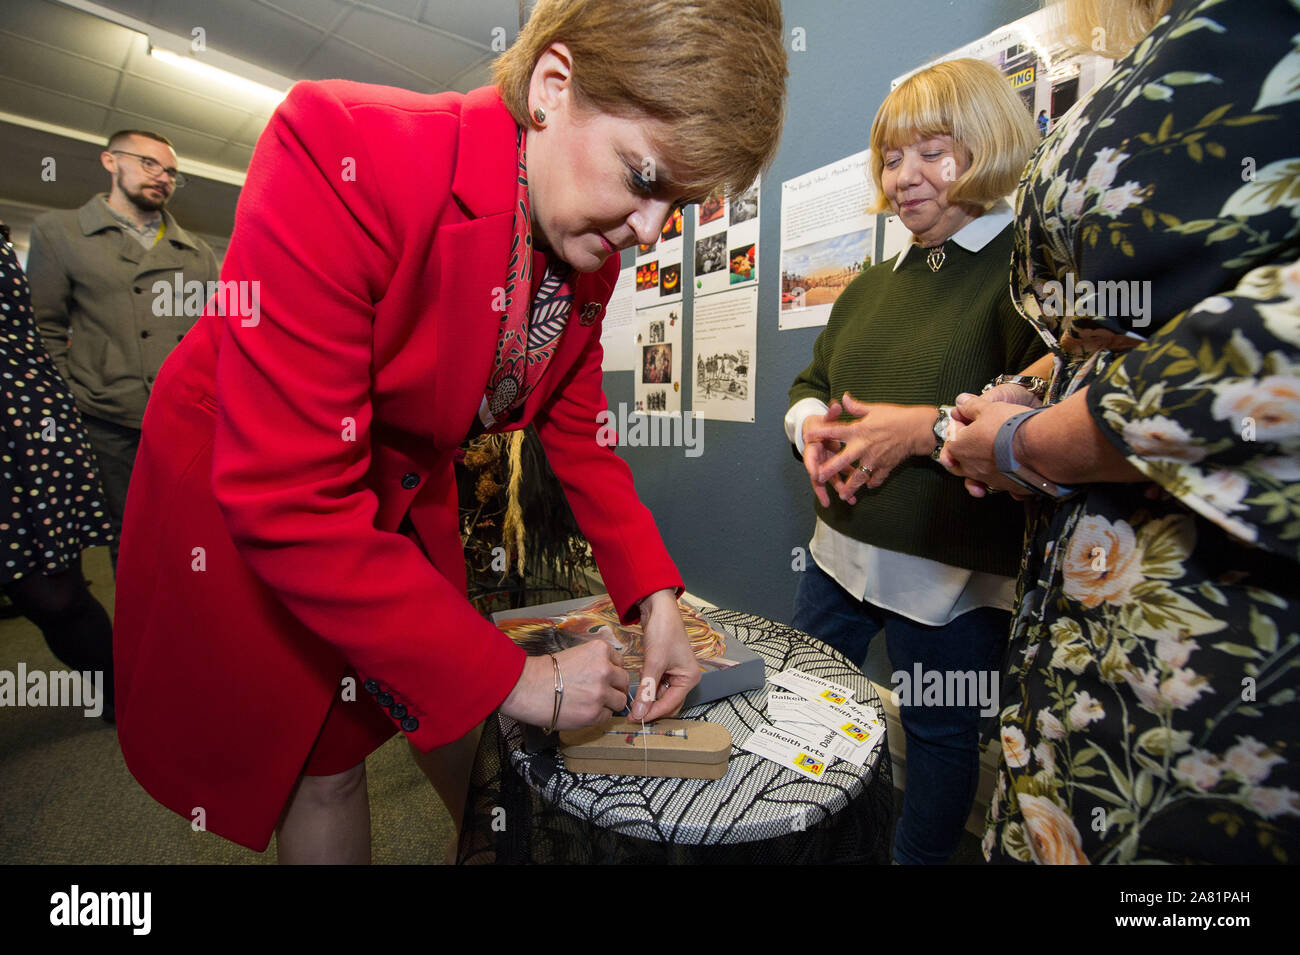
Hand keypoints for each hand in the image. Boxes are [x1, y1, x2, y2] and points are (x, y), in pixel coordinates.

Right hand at [500, 639, 628, 729]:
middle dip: (614, 687)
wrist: (527, 688)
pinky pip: (607, 716)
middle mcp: (605, 669)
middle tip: (600, 692)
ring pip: (619, 701)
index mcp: (600, 650)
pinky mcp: (594, 713)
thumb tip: (611, 673)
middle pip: (624, 681)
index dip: (611, 672)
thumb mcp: (576, 655)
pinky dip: (597, 716)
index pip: (620, 662)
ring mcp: (601, 692)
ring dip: (608, 703)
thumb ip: (596, 662)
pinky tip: (582, 711)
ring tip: (591, 703)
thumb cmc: (546, 672)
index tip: (603, 677)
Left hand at [630, 588, 700, 720]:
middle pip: (668, 704)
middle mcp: (684, 679)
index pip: (670, 705)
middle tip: (631, 715)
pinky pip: (656, 686)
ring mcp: (675, 674)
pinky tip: (636, 687)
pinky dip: (646, 688)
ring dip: (647, 699)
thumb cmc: (663, 631)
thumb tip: (639, 713)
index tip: (634, 719)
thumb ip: (647, 689)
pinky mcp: (664, 669)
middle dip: (651, 709)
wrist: (658, 608)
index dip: (652, 713)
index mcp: (689, 679)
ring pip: (660, 696)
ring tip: (631, 702)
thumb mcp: (654, 663)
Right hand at [801, 399, 844, 507]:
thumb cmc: (820, 424)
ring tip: (849, 500)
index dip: (812, 467)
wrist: (818, 429)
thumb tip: (836, 405)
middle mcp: (817, 459)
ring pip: (830, 479)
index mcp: (812, 447)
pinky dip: (846, 485)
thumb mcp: (825, 418)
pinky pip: (839, 478)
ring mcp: (825, 464)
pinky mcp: (833, 467)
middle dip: (823, 488)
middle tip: (826, 500)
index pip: (810, 458)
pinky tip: (855, 496)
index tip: (815, 474)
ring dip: (839, 490)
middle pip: (818, 475)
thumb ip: (831, 414)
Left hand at [804, 393, 933, 503]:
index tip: (807, 436)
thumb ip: (856, 407)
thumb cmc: (895, 416)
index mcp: (859, 430)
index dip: (820, 433)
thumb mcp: (874, 409)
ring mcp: (874, 460)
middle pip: (843, 460)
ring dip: (850, 486)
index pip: (835, 431)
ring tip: (842, 495)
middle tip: (818, 476)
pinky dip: (872, 483)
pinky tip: (867, 486)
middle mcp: (864, 447)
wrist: (917, 429)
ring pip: (859, 476)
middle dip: (829, 469)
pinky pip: (876, 479)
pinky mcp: (885, 467)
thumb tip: (843, 397)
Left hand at [940, 393, 1034, 497]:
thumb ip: (971, 406)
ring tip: (995, 456)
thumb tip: (962, 401)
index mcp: (960, 448)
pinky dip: (1006, 479)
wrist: (1039, 446)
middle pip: (961, 463)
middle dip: (967, 452)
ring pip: (980, 476)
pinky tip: (1013, 471)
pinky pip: (1003, 485)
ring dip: (985, 467)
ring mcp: (990, 480)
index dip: (959, 428)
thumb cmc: (1011, 428)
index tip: (968, 421)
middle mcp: (972, 468)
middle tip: (976, 441)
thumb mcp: (988, 408)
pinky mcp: (1009, 487)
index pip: (951, 439)